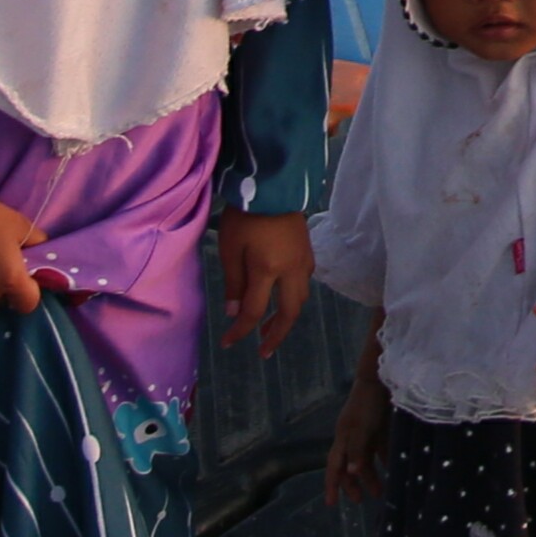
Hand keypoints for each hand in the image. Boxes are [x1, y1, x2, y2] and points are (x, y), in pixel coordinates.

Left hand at [216, 211, 312, 354]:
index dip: (240, 331)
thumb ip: (233, 282)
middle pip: (289, 312)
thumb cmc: (246, 215)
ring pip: (300, 299)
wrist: (274, 185)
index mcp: (267, 270)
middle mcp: (291, 270)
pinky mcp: (308, 252)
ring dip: (287, 317)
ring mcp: (303, 261)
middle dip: (276, 335)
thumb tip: (233, 312)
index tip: (228, 343)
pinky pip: (304, 283)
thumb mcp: (230, 249)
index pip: (255, 312)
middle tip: (263, 351)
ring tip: (271, 327)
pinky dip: (293, 298)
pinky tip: (283, 297)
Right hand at [325, 370, 392, 502]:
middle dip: (353, 484)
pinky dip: (385, 460)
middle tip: (360, 501)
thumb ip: (356, 450)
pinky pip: (381, 449)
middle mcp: (352, 438)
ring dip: (371, 476)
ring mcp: (367, 432)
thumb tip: (351, 472)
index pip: (334, 467)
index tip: (331, 504)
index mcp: (343, 438)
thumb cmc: (367, 403)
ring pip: (366, 459)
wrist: (382, 377)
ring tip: (380, 492)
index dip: (332, 485)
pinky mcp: (381, 427)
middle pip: (350, 466)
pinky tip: (393, 471)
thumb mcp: (361, 428)